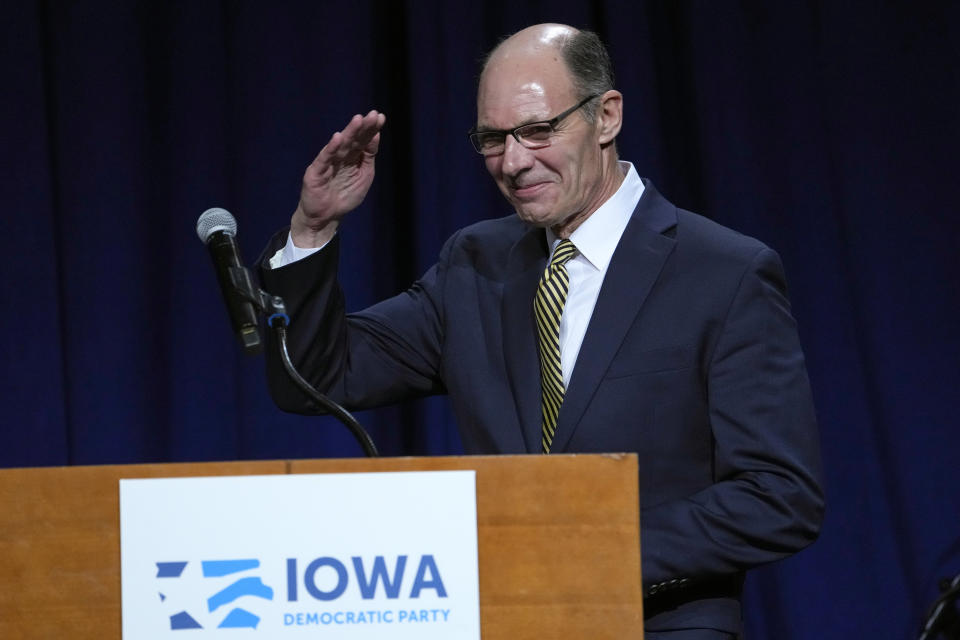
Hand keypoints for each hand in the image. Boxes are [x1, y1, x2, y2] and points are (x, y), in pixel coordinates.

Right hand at [291, 110, 385, 246]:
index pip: (363, 140)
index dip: (371, 129)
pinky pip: (324, 159)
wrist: (327, 217)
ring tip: (358, 120)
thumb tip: (376, 136)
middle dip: (363, 127)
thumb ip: (369, 157)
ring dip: (349, 132)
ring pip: (340, 145)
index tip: (380, 117)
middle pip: (353, 139)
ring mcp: (328, 162)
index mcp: (352, 157)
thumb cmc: (345, 196)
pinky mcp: (316, 172)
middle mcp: (340, 156)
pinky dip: (331, 149)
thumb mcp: (364, 176)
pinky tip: (337, 138)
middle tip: (373, 115)